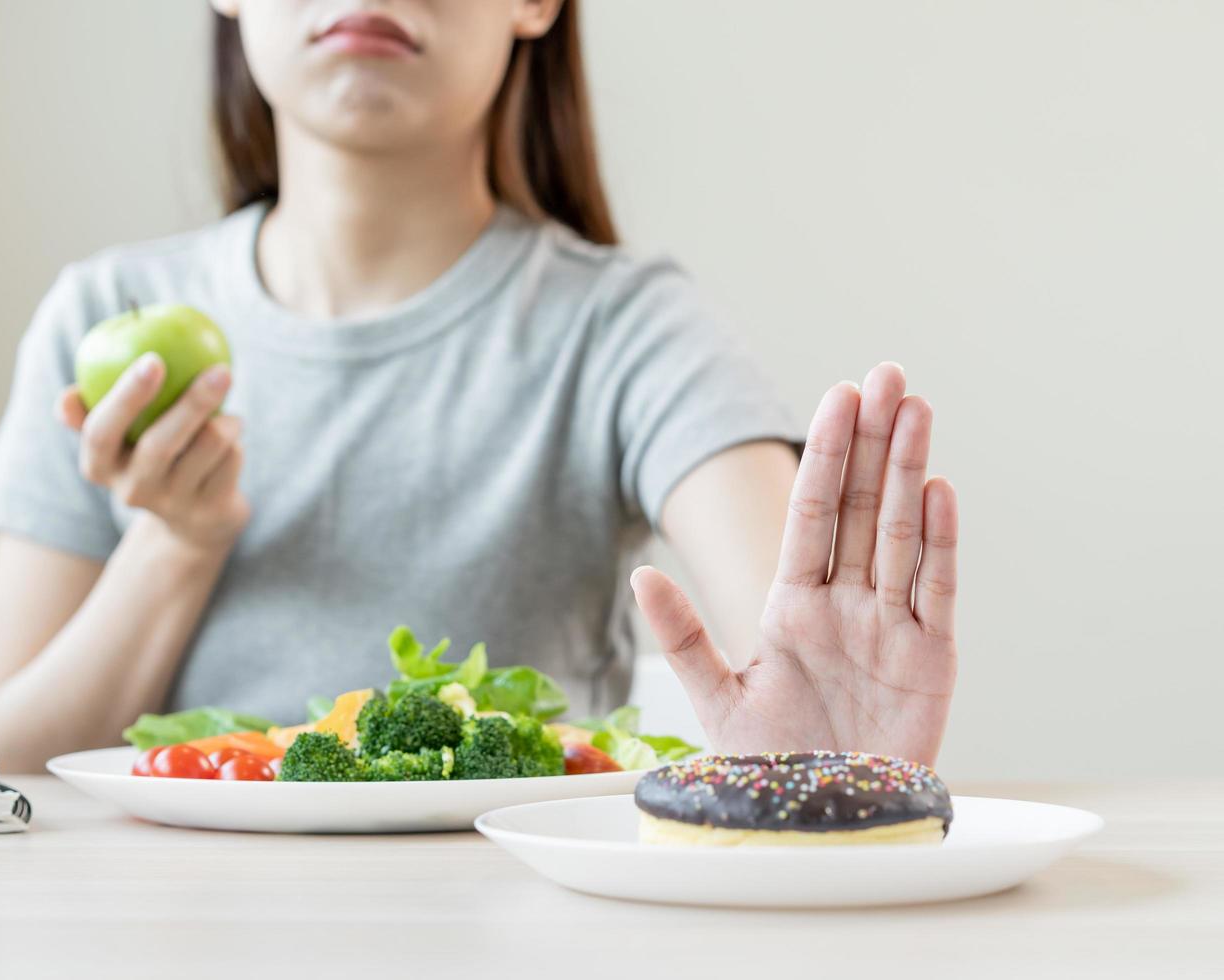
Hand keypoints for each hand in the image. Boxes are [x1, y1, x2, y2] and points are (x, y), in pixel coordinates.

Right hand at [57, 353, 250, 549]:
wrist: (192, 520)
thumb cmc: (148, 453)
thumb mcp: (117, 438)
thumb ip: (92, 410)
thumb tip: (67, 397)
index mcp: (99, 467)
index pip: (101, 433)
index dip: (125, 397)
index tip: (153, 360)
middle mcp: (132, 491)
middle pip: (160, 445)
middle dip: (193, 403)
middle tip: (220, 370)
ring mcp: (172, 506)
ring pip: (208, 447)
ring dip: (226, 420)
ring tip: (227, 410)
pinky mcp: (210, 513)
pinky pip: (230, 460)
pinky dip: (236, 440)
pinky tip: (233, 435)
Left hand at [632, 363, 957, 764]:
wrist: (821, 826)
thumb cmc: (771, 767)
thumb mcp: (717, 700)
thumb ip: (684, 636)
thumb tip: (642, 573)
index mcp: (793, 605)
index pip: (814, 513)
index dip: (827, 453)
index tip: (839, 394)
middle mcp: (846, 605)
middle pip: (863, 507)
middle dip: (874, 440)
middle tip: (889, 373)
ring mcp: (890, 628)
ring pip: (902, 534)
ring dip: (909, 471)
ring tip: (917, 407)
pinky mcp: (931, 661)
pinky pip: (935, 591)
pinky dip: (939, 543)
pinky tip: (938, 490)